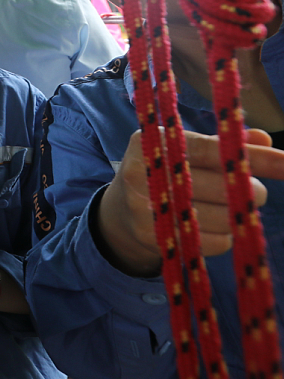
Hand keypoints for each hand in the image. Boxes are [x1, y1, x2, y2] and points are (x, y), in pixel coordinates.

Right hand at [96, 128, 283, 276]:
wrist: (120, 212)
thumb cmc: (163, 172)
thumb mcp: (184, 150)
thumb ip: (222, 144)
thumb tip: (262, 139)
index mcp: (153, 141)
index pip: (211, 150)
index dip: (251, 157)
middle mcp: (145, 172)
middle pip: (219, 187)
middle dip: (247, 191)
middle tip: (256, 192)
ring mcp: (146, 207)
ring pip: (220, 217)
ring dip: (235, 215)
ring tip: (226, 208)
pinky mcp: (154, 237)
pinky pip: (211, 242)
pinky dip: (222, 237)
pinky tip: (210, 227)